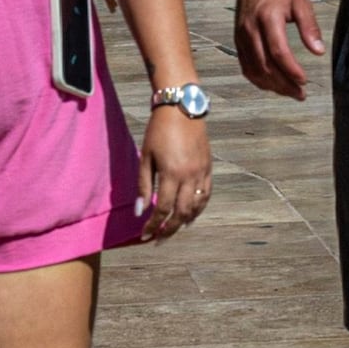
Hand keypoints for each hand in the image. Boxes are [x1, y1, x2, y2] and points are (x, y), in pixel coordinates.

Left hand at [134, 104, 212, 239]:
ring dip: (185, 221)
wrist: (181, 108)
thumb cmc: (158, 130)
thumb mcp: (145, 157)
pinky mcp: (208, 168)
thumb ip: (143, 185)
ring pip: (196, 206)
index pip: (163, 209)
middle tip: (159, 239)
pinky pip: (207, 194)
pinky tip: (190, 214)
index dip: (153, 225)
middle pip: (181, 213)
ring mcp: (202, 172)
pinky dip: (199, 208)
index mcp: (171, 173)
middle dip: (169, 229)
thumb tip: (140, 211)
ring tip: (173, 229)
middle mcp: (190, 176)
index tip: (145, 235)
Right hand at [236, 0, 324, 101]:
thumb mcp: (301, 1)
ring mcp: (242, 35)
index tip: (304, 81)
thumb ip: (310, 27)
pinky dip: (258, 78)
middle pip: (265, 66)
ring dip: (271, 85)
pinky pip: (245, 65)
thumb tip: (318, 50)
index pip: (278, 52)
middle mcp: (251, 29)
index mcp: (267, 18)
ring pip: (253, 70)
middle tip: (300, 94)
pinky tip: (271, 83)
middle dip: (283, 84)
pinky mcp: (238, 39)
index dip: (291, 70)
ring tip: (288, 92)